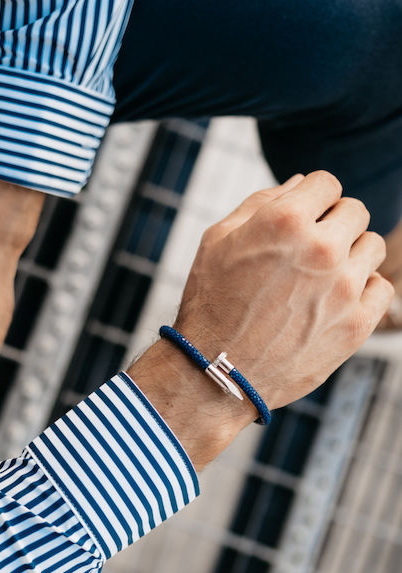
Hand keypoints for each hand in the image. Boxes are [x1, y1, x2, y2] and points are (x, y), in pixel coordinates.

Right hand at [129, 172, 392, 467]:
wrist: (215, 372)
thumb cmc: (209, 304)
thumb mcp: (217, 241)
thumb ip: (260, 203)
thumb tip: (300, 184)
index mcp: (285, 220)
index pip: (327, 183)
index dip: (312, 197)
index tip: (303, 216)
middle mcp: (321, 249)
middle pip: (355, 211)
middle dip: (333, 223)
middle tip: (307, 249)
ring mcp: (344, 288)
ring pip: (371, 247)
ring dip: (350, 255)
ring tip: (319, 278)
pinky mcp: (356, 324)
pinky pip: (381, 288)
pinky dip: (362, 289)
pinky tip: (334, 300)